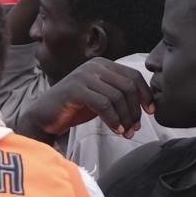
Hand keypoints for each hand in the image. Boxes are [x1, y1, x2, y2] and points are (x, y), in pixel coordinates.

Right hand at [30, 57, 155, 137]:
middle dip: (136, 110)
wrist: (44, 116)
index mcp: (102, 64)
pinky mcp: (75, 89)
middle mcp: (93, 66)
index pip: (134, 75)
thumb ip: (119, 93)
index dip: (146, 94)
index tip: (150, 112)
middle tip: (135, 128)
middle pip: (128, 86)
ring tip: (125, 132)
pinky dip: (113, 119)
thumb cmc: (75, 108)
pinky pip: (103, 104)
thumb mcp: (101, 97)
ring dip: (125, 118)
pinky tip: (116, 130)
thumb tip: (148, 103)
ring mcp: (83, 76)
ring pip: (117, 97)